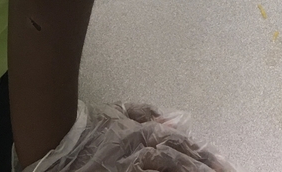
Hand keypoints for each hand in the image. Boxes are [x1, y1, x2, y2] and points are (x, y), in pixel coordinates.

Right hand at [19, 100, 233, 171]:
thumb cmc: (91, 128)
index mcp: (145, 134)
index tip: (223, 165)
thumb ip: (147, 115)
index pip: (182, 146)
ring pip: (168, 171)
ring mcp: (130, 168)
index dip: (203, 157)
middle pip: (180, 162)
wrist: (57, 143)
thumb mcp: (120, 115)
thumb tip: (174, 119)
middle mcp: (142, 152)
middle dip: (203, 168)